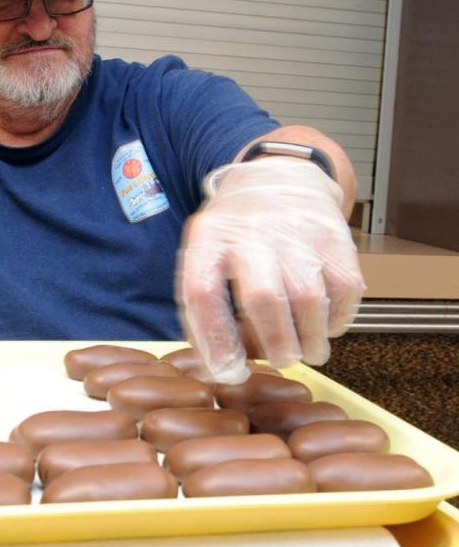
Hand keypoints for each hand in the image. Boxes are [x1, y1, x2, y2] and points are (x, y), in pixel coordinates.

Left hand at [175, 157, 365, 383]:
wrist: (280, 175)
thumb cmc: (237, 229)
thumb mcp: (205, 249)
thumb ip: (203, 302)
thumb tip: (217, 366)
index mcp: (209, 236)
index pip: (203, 291)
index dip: (215, 339)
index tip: (228, 372)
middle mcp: (251, 230)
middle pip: (263, 299)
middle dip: (276, 344)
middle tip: (281, 360)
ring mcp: (296, 230)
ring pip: (308, 299)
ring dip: (310, 340)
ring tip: (306, 351)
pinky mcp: (335, 236)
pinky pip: (343, 291)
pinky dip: (337, 319)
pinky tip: (326, 324)